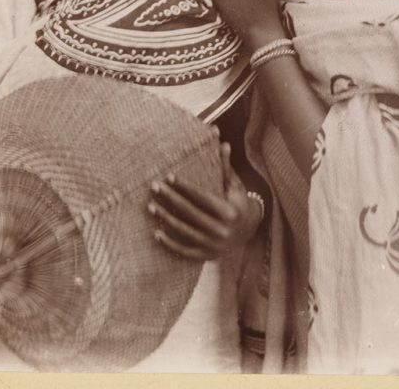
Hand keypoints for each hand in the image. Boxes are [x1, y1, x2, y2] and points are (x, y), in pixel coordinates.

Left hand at [149, 142, 262, 260]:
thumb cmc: (237, 202)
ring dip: (165, 219)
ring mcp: (214, 245)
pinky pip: (185, 251)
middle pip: (190, 212)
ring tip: (151, 207)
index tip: (168, 176)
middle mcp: (222, 230)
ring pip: (184, 231)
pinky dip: (170, 243)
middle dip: (170, 198)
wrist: (248, 231)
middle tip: (154, 187)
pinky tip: (156, 234)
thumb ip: (226, 167)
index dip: (184, 186)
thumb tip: (224, 143)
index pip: (201, 197)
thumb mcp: (234, 186)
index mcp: (228, 211)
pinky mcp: (207, 255)